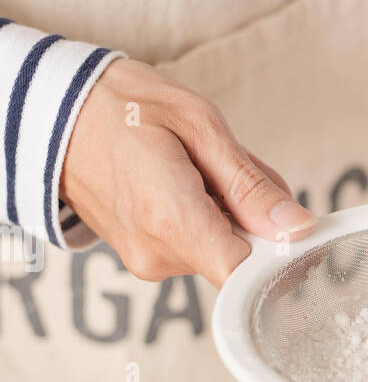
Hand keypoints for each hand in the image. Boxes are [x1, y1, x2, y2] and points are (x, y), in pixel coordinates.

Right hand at [61, 59, 315, 286]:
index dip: (279, 250)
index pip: (249, 274)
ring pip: (222, 250)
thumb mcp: (200, 127)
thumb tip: (296, 226)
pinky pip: (198, 247)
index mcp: (174, 221)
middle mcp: (160, 255)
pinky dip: (205, 218)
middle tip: (223, 168)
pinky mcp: (147, 260)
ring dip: (228, 213)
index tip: (287, 220)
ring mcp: (150, 262)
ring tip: (194, 168)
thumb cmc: (124, 107)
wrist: (56, 114)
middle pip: (241, 256)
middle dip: (252, 216)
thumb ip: (251, 186)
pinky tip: (182, 183)